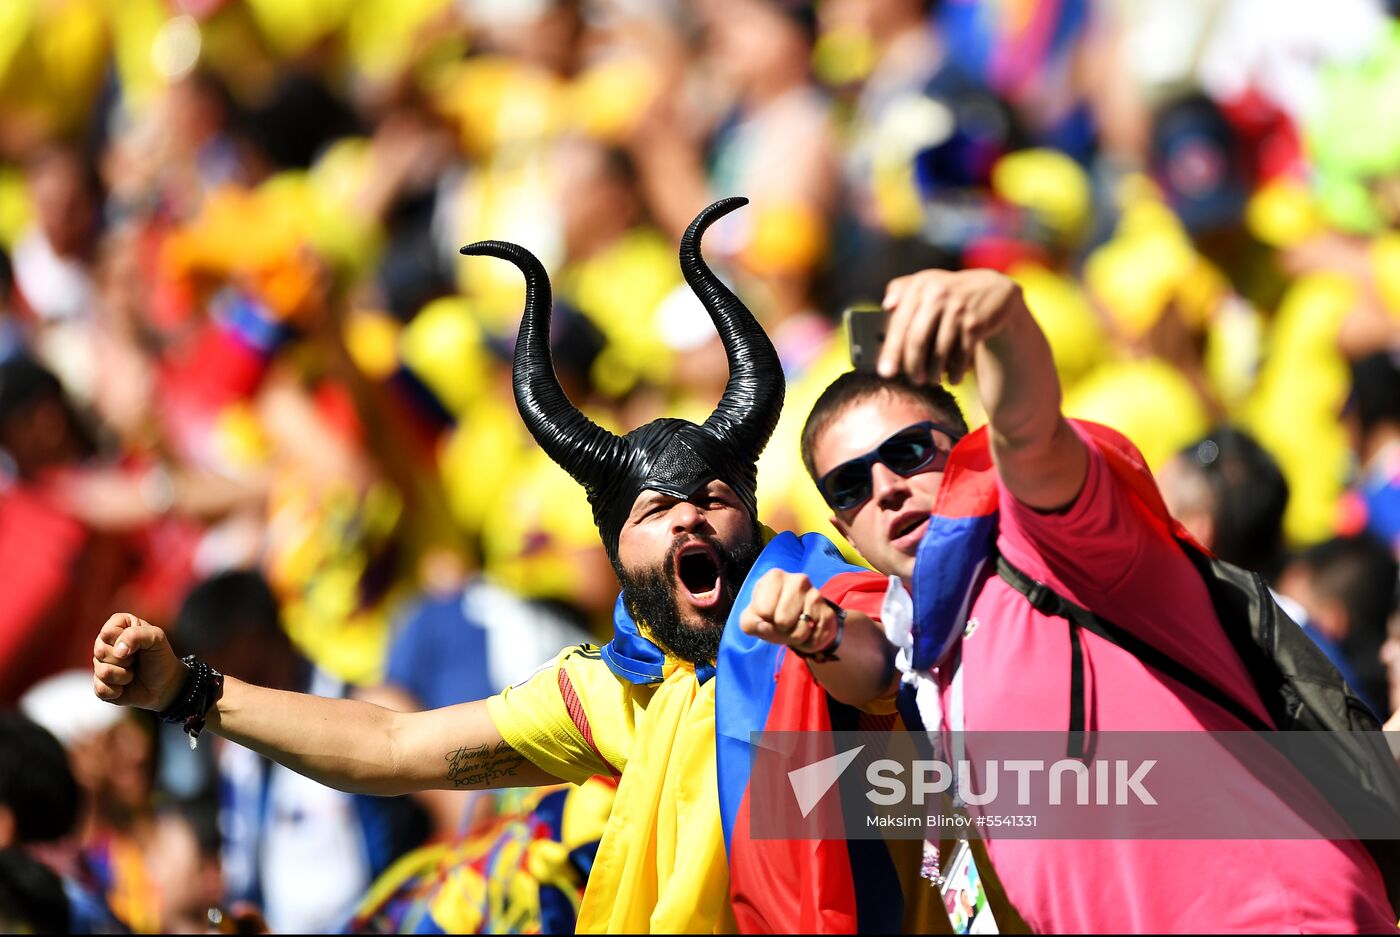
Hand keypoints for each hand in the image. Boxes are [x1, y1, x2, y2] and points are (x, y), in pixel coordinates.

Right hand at [92, 613, 185, 711]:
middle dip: (124, 660)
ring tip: (133, 673)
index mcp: (118, 626)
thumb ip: (137, 635)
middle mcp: (105, 644)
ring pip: (102, 672)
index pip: (107, 632)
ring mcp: (100, 664)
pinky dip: (118, 690)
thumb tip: (118, 651)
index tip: (139, 646)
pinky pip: (101, 689)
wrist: (165, 685)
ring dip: (123, 676)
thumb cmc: (160, 658)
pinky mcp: (100, 685)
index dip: (123, 641)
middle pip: (100, 651)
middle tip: (136, 660)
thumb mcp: (157, 639)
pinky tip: (125, 687)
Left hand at [740, 570, 841, 656]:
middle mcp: (797, 579)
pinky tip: (808, 631)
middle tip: (782, 624)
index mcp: (774, 576)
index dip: (762, 620)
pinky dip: (808, 643)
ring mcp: (816, 594)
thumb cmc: (772, 616)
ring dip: (794, 638)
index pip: (762, 610)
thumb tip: (764, 626)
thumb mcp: (752, 619)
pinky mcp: (828, 612)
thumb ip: (750, 623)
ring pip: (800, 631)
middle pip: (782, 621)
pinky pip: (814, 639)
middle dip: (780, 630)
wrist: (801, 622)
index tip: (768, 616)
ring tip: (795, 627)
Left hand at [878, 269, 1024, 384]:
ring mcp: (958, 310)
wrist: (995, 291)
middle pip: (917, 340)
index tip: (885, 373)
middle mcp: (938, 295)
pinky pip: (960, 355)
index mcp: (920, 286)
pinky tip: (953, 379)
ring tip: (931, 381)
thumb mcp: (928, 284)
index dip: (891, 351)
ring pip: (939, 351)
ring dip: (933, 372)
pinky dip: (955, 372)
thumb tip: (886, 306)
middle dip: (912, 366)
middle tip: (912, 382)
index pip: (900, 323)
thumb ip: (903, 290)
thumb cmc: (950, 292)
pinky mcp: (975, 324)